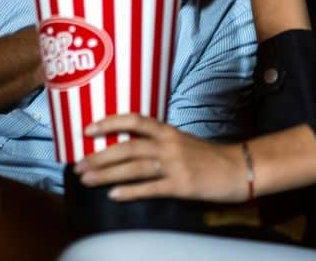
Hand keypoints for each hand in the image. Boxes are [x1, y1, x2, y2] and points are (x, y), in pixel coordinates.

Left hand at [74, 114, 247, 202]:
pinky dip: (131, 191)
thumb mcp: (181, 141)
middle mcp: (168, 143)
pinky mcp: (182, 185)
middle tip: (78, 164)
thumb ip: (158, 141)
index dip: (110, 122)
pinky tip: (114, 195)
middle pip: (128, 146)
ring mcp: (175, 164)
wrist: (237, 168)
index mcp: (167, 130)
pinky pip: (152, 188)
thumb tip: (129, 145)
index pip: (134, 120)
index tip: (88, 129)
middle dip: (100, 155)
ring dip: (107, 173)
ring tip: (86, 179)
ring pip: (134, 166)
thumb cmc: (208, 155)